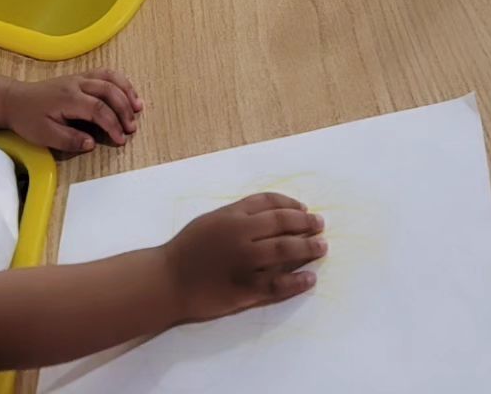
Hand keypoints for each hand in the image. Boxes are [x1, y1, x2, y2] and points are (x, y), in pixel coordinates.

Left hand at [3, 69, 141, 153]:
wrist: (15, 100)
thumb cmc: (28, 119)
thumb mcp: (44, 135)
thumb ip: (69, 139)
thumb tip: (92, 143)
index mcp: (68, 98)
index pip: (98, 108)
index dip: (112, 124)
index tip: (121, 139)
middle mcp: (77, 84)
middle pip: (109, 90)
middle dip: (124, 109)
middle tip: (132, 128)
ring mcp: (79, 78)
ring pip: (110, 78)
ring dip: (126, 91)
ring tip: (138, 107)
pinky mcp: (80, 77)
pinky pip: (105, 74)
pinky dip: (120, 82)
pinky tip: (127, 93)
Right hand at [161, 193, 325, 322]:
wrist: (168, 280)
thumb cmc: (189, 247)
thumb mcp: (213, 220)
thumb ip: (240, 215)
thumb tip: (273, 214)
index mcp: (232, 215)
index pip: (270, 202)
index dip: (291, 204)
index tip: (304, 209)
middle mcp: (241, 234)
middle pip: (282, 224)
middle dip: (306, 224)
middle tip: (321, 225)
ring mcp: (245, 263)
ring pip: (285, 252)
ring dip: (308, 248)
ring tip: (322, 247)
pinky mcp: (245, 289)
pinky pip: (278, 285)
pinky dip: (297, 281)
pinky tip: (310, 278)